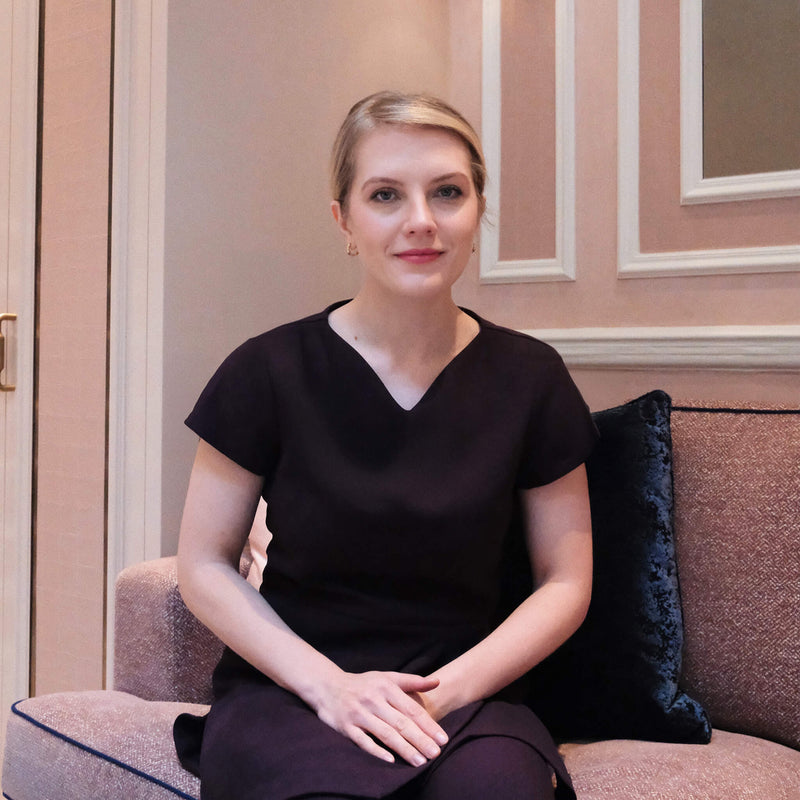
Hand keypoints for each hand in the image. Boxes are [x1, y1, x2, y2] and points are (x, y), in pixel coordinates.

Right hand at [311, 670, 448, 765]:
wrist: (327, 686)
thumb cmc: (363, 684)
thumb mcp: (386, 677)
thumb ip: (412, 681)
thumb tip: (437, 682)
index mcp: (386, 687)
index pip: (411, 709)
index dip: (428, 724)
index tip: (443, 738)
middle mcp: (373, 700)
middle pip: (401, 723)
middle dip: (420, 740)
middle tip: (436, 753)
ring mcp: (359, 714)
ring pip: (385, 734)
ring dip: (404, 749)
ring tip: (420, 761)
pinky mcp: (346, 726)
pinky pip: (363, 741)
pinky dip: (377, 751)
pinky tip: (391, 760)